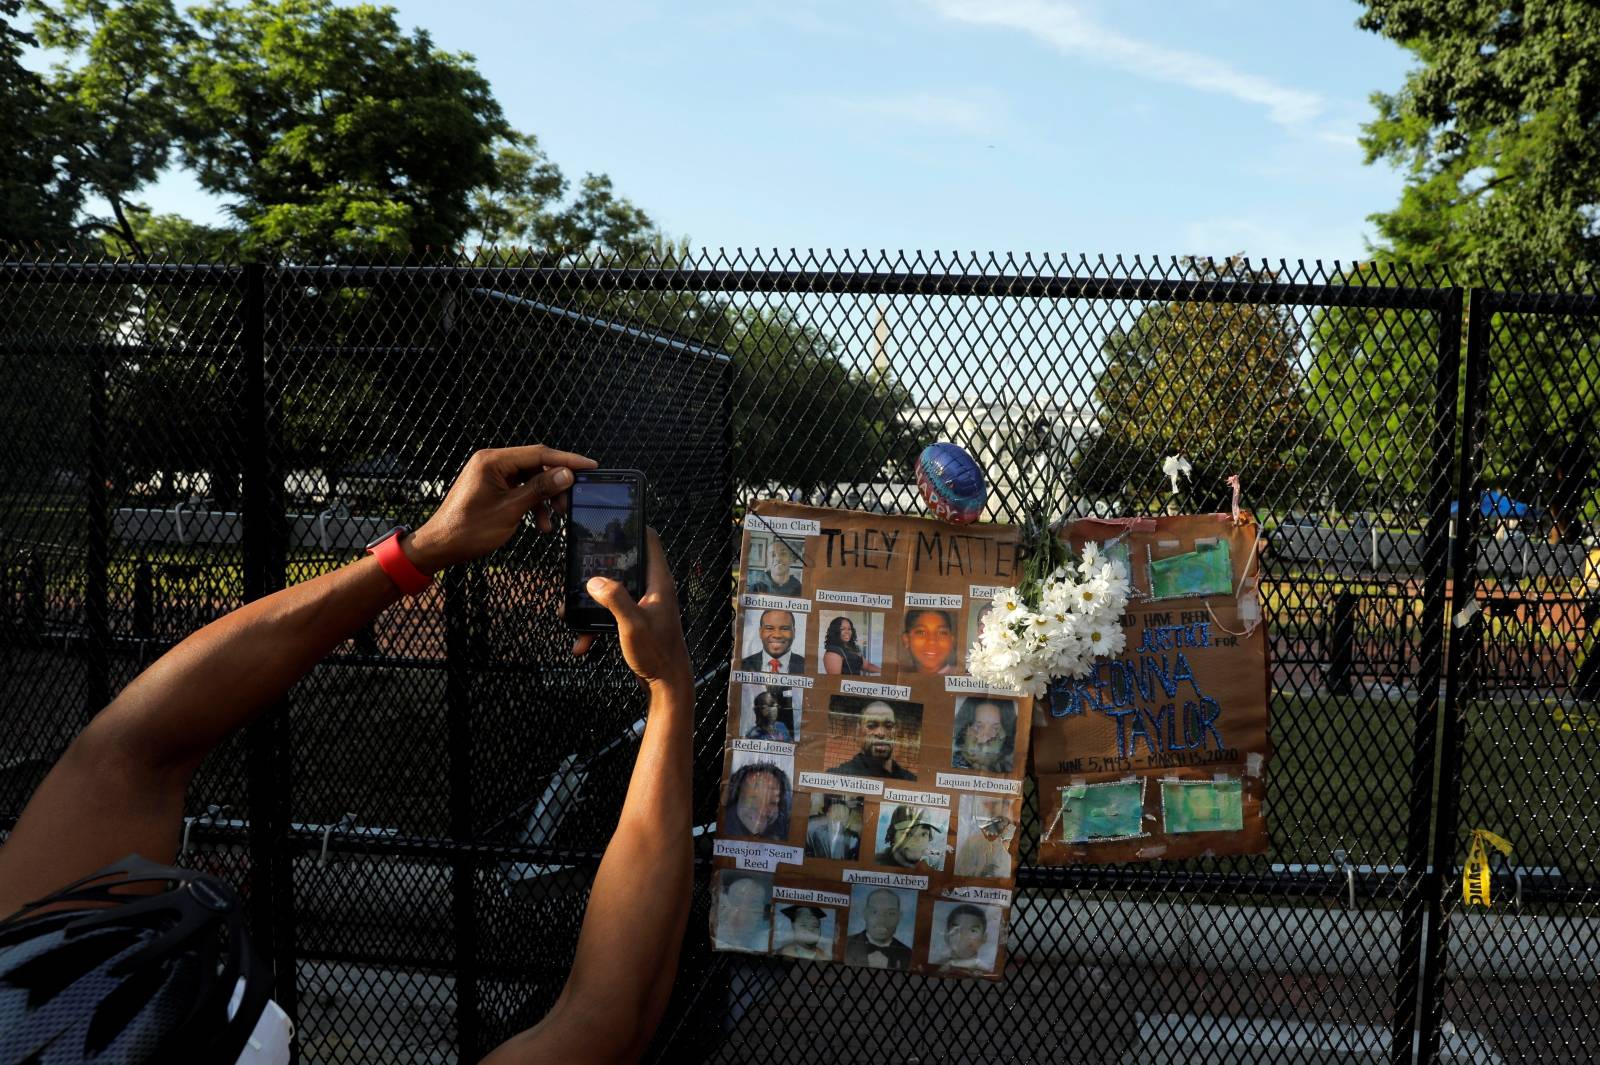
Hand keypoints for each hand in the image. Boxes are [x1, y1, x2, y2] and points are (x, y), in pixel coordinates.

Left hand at [406, 445, 595, 571]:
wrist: (441, 546)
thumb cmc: (468, 529)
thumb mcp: (510, 510)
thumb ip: (539, 489)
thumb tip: (566, 474)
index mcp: (493, 460)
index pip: (539, 454)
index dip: (567, 460)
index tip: (591, 467)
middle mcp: (492, 462)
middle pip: (536, 465)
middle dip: (555, 484)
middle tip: (570, 503)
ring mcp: (491, 474)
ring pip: (530, 479)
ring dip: (545, 498)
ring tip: (554, 518)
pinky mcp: (492, 487)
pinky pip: (520, 489)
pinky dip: (532, 504)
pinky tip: (540, 523)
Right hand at [576, 529, 690, 691]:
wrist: (666, 685)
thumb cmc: (657, 653)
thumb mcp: (632, 624)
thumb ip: (615, 599)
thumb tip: (594, 580)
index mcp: (658, 582)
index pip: (650, 541)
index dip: (634, 526)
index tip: (612, 521)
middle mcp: (653, 590)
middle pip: (625, 565)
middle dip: (601, 567)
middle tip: (579, 564)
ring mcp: (645, 606)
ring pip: (613, 592)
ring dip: (593, 602)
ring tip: (570, 610)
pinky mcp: (636, 622)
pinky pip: (612, 616)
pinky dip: (596, 626)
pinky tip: (582, 643)